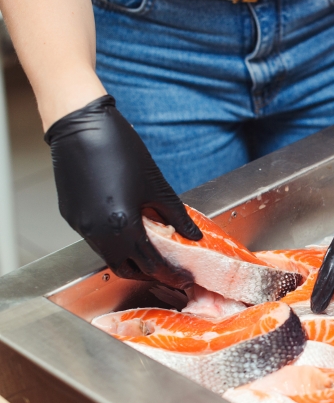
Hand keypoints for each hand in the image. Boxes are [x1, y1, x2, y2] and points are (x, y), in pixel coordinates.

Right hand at [44, 95, 201, 287]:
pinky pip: (95, 240)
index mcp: (121, 225)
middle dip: (148, 272)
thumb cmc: (119, 148)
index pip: (150, 264)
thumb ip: (177, 215)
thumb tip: (193, 235)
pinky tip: (126, 230)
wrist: (81, 126)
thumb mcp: (156, 185)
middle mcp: (97, 231)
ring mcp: (81, 226)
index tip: (182, 277)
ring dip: (129, 258)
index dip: (169, 273)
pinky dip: (113, 242)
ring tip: (150, 249)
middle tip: (166, 268)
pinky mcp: (71, 217)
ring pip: (108, 256)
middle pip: (125, 268)